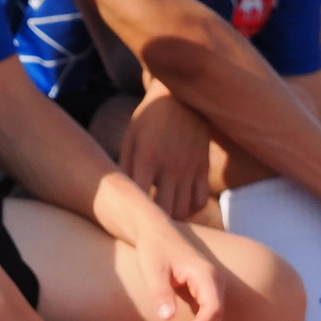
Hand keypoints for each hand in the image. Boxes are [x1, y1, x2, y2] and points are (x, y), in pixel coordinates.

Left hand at [121, 89, 214, 220]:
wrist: (181, 98)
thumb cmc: (150, 119)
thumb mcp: (131, 137)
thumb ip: (124, 166)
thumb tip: (117, 193)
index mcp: (146, 157)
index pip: (139, 197)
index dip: (132, 210)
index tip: (126, 215)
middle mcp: (170, 166)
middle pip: (164, 212)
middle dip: (152, 221)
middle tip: (143, 221)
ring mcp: (189, 169)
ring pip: (183, 210)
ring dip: (170, 218)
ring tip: (159, 215)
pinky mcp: (203, 168)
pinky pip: (199, 201)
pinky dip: (189, 208)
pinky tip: (177, 203)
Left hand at [128, 216, 227, 320]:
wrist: (155, 231)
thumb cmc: (154, 248)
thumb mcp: (153, 270)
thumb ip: (161, 293)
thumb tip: (167, 318)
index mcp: (206, 276)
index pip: (213, 311)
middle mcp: (215, 284)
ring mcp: (212, 289)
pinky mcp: (205, 294)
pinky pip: (205, 318)